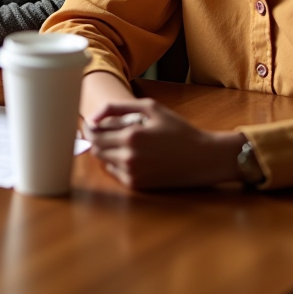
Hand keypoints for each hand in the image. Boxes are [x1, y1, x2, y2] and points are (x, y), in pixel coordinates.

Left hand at [84, 97, 243, 188]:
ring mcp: (133, 173)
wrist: (204, 158)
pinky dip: (115, 162)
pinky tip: (128, 154)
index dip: (88, 126)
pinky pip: (114, 172)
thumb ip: (118, 107)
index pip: (94, 132)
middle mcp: (129, 157)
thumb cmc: (178, 129)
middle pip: (95, 148)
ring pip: (103, 160)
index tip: (90, 122)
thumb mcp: (151, 108)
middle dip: (95, 138)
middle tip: (102, 130)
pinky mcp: (138, 185)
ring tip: (118, 140)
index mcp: (131, 136)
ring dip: (105, 150)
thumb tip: (93, 116)